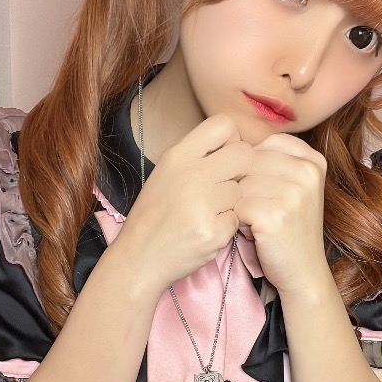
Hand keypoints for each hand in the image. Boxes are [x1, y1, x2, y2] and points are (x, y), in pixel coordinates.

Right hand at [112, 115, 252, 288]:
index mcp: (178, 155)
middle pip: (244, 154)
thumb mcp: (166, 173)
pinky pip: (237, 220)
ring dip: (230, 204)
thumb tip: (235, 144)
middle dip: (240, 171)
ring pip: (242, 191)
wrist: (138, 258)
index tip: (224, 158)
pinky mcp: (213, 231)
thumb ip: (197, 156)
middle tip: (222, 187)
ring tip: (206, 214)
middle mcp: (190, 174)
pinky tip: (204, 231)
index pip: (224, 124)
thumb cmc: (156, 214)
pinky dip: (225, 228)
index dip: (232, 140)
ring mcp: (202, 203)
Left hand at [234, 134, 327, 295]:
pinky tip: (253, 231)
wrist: (303, 271)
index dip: (252, 168)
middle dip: (244, 187)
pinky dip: (237, 221)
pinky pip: (236, 206)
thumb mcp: (294, 187)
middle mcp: (307, 172)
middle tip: (260, 210)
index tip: (264, 191)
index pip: (263, 144)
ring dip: (239, 204)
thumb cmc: (290, 228)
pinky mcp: (275, 215)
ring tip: (257, 221)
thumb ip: (272, 160)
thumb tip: (231, 141)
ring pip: (239, 184)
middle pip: (248, 162)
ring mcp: (293, 192)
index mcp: (313, 160)